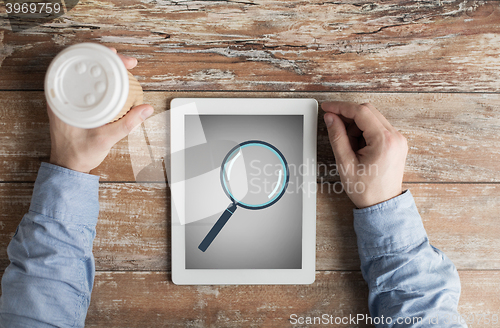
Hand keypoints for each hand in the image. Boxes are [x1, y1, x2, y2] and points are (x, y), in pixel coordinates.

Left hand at [48, 48, 153, 173]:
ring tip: (122, 67)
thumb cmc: (79, 154)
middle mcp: (62, 96)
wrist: (68, 166)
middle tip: (128, 63)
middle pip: (85, 66)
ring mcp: (67, 100)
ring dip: (105, 69)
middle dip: (108, 60)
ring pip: (86, 75)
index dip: (103, 58)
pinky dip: (101, 80)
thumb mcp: (105, 139)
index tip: (120, 58)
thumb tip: (146, 109)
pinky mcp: (73, 105)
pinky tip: (112, 81)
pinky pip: (87, 85)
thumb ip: (127, 124)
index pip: (82, 67)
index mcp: (64, 99)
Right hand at [322, 102, 407, 207]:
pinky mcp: (396, 142)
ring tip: (348, 145)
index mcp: (384, 141)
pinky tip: (356, 145)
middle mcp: (395, 136)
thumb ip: (337, 137)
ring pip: (372, 118)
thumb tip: (330, 118)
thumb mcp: (345, 163)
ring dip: (355, 125)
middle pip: (368, 111)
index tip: (327, 107)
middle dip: (347, 115)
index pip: (361, 112)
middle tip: (332, 123)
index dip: (341, 107)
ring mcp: (398, 139)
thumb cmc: (367, 190)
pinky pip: (377, 127)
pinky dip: (363, 131)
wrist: (382, 205)